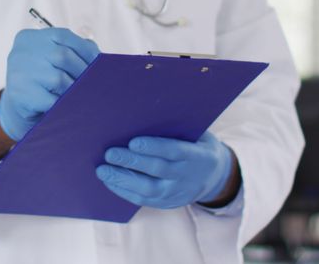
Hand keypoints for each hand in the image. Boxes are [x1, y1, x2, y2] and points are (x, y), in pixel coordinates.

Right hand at [0, 28, 99, 141]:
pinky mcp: (19, 95)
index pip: (63, 36)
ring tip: (83, 94)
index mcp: (30, 38)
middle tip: (95, 82)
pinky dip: (64, 104)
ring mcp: (18, 73)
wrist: (18, 107)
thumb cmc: (42, 79)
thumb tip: (97, 55)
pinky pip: (51, 100)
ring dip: (74, 90)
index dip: (85, 49)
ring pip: (58, 79)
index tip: (99, 62)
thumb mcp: (52, 58)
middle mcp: (21, 52)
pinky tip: (69, 106)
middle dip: (83, 70)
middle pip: (62, 56)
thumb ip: (74, 50)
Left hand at [96, 132, 237, 208]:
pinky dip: (124, 191)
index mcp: (197, 155)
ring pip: (148, 189)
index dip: (154, 147)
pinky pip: (144, 200)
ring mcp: (177, 193)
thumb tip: (143, 114)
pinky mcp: (167, 203)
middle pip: (157, 170)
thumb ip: (176, 128)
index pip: (174, 151)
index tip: (133, 142)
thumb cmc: (197, 145)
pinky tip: (110, 181)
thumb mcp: (197, 134)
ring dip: (123, 179)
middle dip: (131, 162)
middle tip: (109, 154)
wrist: (215, 176)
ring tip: (102, 170)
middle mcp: (187, 176)